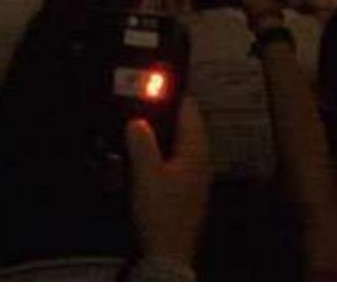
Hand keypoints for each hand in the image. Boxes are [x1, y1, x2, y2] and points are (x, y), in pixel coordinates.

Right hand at [126, 98, 211, 266]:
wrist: (168, 254)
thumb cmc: (162, 214)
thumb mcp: (146, 175)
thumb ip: (141, 143)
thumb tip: (136, 120)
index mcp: (197, 149)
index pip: (189, 109)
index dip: (172, 93)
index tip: (155, 82)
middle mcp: (200, 158)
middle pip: (184, 125)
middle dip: (164, 113)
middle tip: (142, 101)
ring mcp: (194, 174)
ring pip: (177, 142)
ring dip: (160, 134)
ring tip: (138, 125)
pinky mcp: (184, 188)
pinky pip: (172, 160)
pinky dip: (159, 152)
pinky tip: (142, 157)